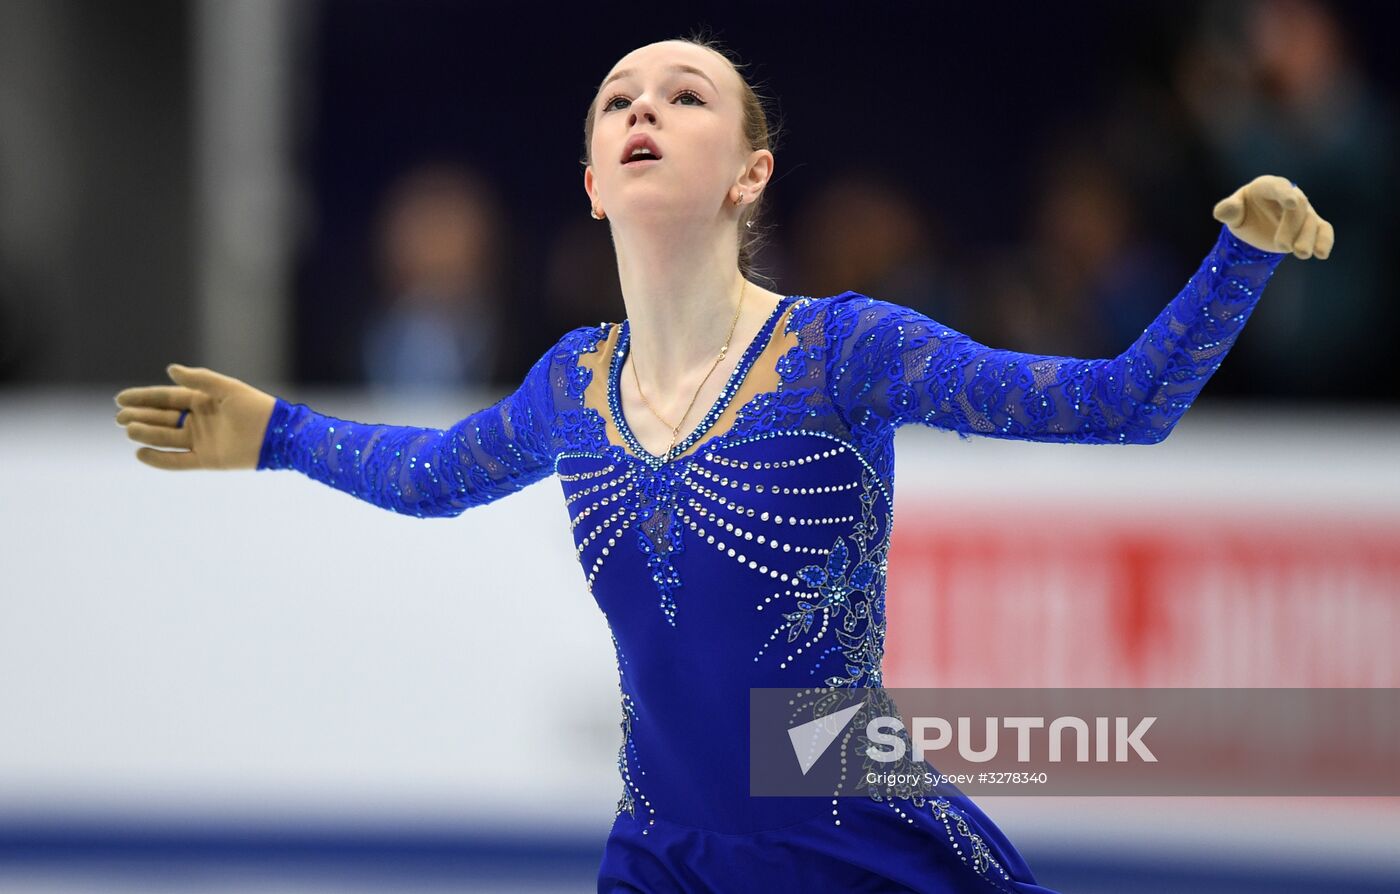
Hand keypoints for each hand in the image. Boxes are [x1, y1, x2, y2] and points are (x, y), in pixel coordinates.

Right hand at [115, 364, 276, 469]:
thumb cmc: (255, 407)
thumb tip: (170, 370)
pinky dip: (159, 459)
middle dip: (140, 416)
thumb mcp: (227, 388)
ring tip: (128, 430)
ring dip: (146, 434)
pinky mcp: (207, 460)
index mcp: (202, 401)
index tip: (120, 398)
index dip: (143, 398)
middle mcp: (198, 421)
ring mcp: (201, 441)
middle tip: (118, 417)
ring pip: (166, 438)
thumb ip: (199, 380)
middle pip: (162, 418)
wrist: (277, 435)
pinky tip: (140, 454)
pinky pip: (177, 460)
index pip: (166, 398)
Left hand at [1213, 174, 1333, 259]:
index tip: (1291, 203)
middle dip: (1292, 227)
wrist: (1254, 224)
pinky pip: (1323, 229)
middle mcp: (1289, 195)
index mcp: (1267, 186)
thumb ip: (1228, 210)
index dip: (1285, 194)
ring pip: (1311, 221)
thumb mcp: (1232, 212)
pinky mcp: (1311, 224)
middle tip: (1283, 247)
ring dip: (1308, 238)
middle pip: (1297, 208)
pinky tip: (1322, 254)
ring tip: (1301, 254)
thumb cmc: (1242, 213)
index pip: (1278, 188)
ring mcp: (1302, 210)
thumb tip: (1220, 212)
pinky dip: (1324, 240)